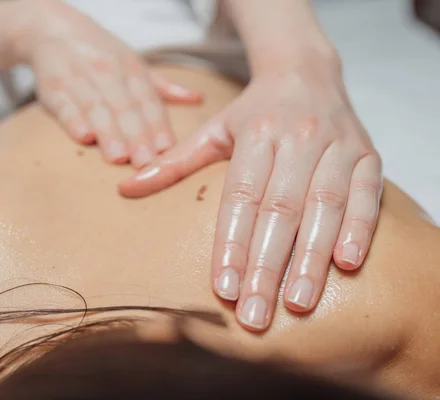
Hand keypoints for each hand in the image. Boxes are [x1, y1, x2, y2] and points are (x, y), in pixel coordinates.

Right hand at [0, 0, 201, 167]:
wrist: (53, 29)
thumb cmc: (100, 55)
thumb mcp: (134, 65)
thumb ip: (163, 88)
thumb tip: (198, 99)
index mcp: (131, 70)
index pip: (148, 101)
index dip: (158, 126)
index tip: (167, 150)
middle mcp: (108, 72)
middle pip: (125, 108)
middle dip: (137, 136)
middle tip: (146, 162)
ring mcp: (79, 78)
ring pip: (97, 108)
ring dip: (109, 133)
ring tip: (118, 157)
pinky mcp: (52, 87)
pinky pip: (64, 104)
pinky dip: (73, 119)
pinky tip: (83, 136)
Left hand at [119, 67, 381, 330]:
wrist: (307, 71)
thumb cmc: (255, 111)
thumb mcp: (212, 130)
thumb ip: (174, 162)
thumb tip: (125, 189)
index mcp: (256, 133)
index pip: (241, 196)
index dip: (231, 242)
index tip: (223, 288)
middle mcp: (298, 138)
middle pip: (280, 209)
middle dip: (267, 266)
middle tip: (254, 314)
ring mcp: (338, 146)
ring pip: (324, 206)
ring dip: (311, 257)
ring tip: (297, 304)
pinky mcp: (368, 155)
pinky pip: (368, 195)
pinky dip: (360, 229)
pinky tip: (347, 265)